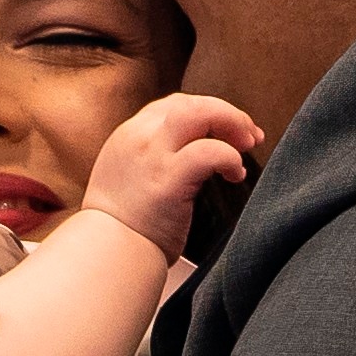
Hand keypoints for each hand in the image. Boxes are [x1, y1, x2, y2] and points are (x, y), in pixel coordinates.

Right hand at [84, 93, 262, 260]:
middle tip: (248, 136)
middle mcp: (139, 136)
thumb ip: (152, 156)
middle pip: (191, 102)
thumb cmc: (122, 226)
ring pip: (200, 112)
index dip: (207, 112)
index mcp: (129, 134)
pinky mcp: (169, 178)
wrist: (107, 253)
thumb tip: (190, 150)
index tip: (227, 131)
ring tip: (247, 146)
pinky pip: (210, 151)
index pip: (174, 105)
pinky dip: (230, 157)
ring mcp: (153, 155)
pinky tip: (234, 174)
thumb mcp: (127, 175)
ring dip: (231, 122)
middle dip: (226, 113)